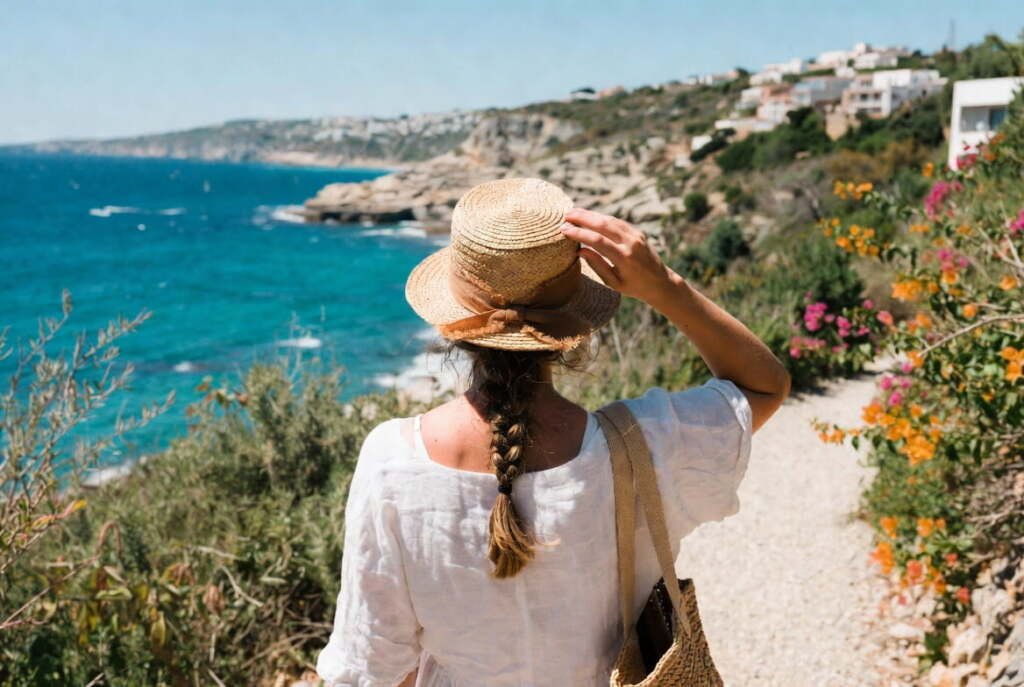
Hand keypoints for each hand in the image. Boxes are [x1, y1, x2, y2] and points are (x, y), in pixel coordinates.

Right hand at [561, 208, 676, 305]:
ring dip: (591, 215)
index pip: (597, 240)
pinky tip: (590, 217)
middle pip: (603, 224)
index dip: (579, 233)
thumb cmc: (634, 287)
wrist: (661, 283)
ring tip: (574, 213)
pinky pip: (617, 222)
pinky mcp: (638, 232)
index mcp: (624, 258)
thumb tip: (579, 250)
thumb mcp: (613, 282)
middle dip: (583, 218)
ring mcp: (636, 236)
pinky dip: (602, 218)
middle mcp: (631, 243)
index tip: (564, 230)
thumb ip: (597, 265)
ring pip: (610, 220)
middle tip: (566, 216)